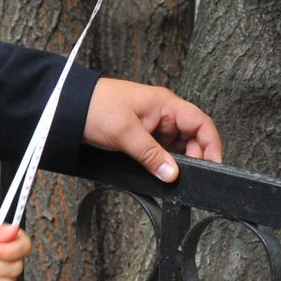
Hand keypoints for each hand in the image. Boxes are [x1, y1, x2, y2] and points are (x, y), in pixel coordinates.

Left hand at [83, 77, 222, 181]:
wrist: (66, 107)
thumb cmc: (94, 107)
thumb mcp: (125, 132)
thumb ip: (151, 155)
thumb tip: (173, 174)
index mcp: (165, 104)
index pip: (201, 123)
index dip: (212, 144)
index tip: (214, 165)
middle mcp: (162, 114)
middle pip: (192, 138)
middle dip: (194, 157)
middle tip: (185, 176)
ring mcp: (152, 126)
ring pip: (176, 148)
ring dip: (176, 162)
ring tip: (169, 175)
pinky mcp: (140, 137)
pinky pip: (160, 152)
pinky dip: (162, 163)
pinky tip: (159, 173)